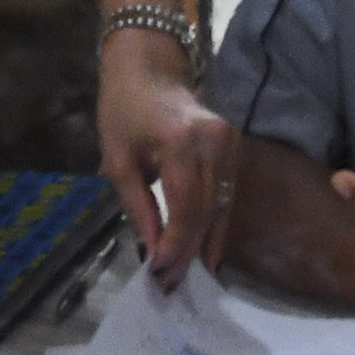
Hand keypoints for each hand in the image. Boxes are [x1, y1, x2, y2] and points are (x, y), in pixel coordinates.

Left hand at [98, 30, 235, 278]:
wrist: (149, 69)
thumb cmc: (124, 110)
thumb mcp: (118, 160)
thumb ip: (138, 207)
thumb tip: (153, 251)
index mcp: (183, 143)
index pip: (187, 208)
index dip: (176, 246)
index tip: (159, 275)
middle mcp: (217, 144)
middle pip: (209, 212)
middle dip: (190, 252)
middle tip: (174, 286)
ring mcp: (232, 144)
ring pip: (224, 207)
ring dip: (207, 244)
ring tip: (191, 277)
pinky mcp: (236, 148)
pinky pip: (227, 195)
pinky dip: (215, 224)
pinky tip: (204, 249)